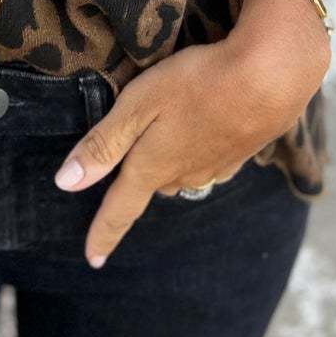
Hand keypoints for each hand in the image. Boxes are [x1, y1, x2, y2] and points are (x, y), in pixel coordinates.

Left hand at [52, 4, 328, 266]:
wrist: (271, 77)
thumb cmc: (196, 83)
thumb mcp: (138, 104)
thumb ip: (104, 143)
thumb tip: (65, 183)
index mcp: (152, 167)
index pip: (120, 209)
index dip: (103, 233)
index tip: (93, 259)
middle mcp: (184, 175)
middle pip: (151, 185)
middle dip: (138, 179)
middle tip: (128, 159)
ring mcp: (216, 166)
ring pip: (182, 173)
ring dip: (170, 162)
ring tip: (168, 135)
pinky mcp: (242, 152)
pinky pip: (209, 162)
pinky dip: (200, 151)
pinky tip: (206, 130)